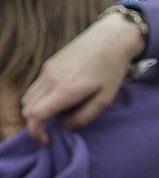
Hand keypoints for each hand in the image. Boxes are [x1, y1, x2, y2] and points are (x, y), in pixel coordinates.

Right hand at [21, 13, 146, 141]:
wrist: (112, 37)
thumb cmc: (113, 69)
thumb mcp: (106, 98)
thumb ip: (84, 116)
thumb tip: (65, 127)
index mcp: (66, 90)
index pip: (35, 116)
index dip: (37, 132)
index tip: (48, 139)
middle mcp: (51, 79)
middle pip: (28, 109)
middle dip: (35, 124)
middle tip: (51, 130)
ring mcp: (48, 70)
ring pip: (29, 97)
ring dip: (36, 110)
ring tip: (55, 115)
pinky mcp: (49, 63)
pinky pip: (36, 86)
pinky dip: (40, 98)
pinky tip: (58, 99)